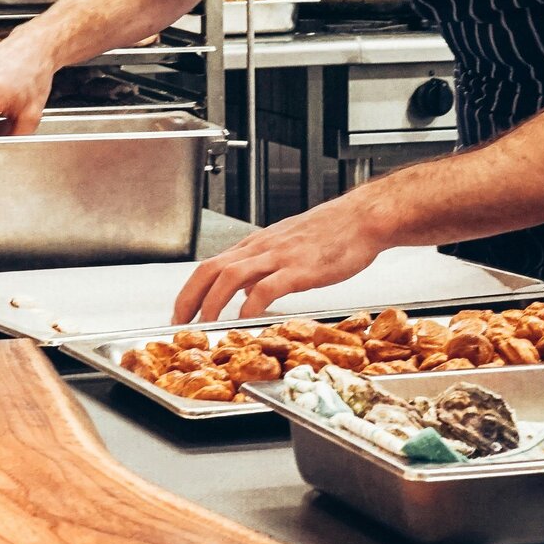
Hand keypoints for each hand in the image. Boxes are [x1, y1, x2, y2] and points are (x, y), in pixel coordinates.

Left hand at [172, 195, 388, 324]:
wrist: (364, 218)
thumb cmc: (334, 232)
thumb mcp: (290, 246)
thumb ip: (265, 267)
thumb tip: (247, 291)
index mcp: (257, 244)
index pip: (210, 265)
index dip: (190, 290)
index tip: (182, 312)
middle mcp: (261, 248)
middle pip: (210, 270)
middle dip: (189, 298)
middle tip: (180, 323)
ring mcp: (279, 257)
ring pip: (230, 277)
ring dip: (212, 303)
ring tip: (206, 325)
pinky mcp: (299, 268)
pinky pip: (266, 288)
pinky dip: (251, 305)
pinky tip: (247, 318)